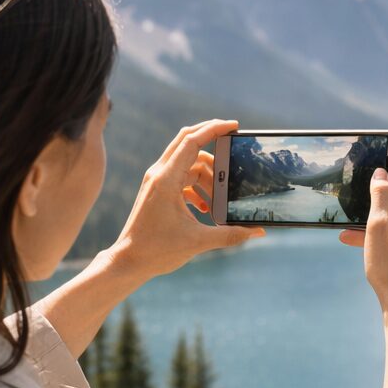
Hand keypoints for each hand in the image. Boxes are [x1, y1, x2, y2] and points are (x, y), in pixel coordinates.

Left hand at [111, 119, 264, 279]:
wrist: (129, 261)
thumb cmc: (157, 251)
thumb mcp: (198, 242)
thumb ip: (231, 235)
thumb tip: (259, 232)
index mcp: (166, 179)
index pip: (191, 141)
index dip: (213, 129)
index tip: (234, 126)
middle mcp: (159, 174)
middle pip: (187, 141)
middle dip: (211, 139)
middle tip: (233, 143)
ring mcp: (156, 181)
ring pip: (187, 163)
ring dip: (207, 174)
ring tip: (221, 196)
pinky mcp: (157, 191)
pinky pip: (181, 177)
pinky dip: (196, 186)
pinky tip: (205, 207)